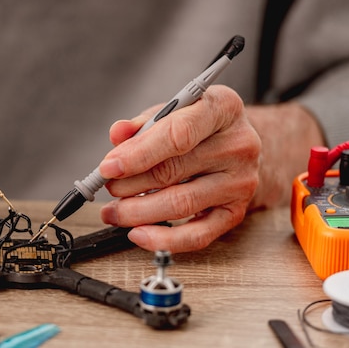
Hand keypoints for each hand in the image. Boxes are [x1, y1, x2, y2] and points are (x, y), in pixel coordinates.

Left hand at [98, 85, 260, 252]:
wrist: (238, 145)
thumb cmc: (199, 125)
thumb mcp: (173, 111)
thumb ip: (143, 122)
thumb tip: (117, 134)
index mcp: (222, 108)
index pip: (177, 135)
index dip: (138, 154)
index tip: (109, 167)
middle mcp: (238, 145)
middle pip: (172, 172)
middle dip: (129, 184)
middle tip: (107, 186)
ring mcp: (240, 181)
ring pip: (180, 204)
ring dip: (137, 212)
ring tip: (114, 211)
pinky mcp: (235, 212)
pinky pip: (197, 235)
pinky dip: (163, 239)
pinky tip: (138, 234)